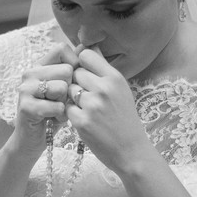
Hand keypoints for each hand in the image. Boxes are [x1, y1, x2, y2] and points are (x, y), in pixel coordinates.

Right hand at [12, 43, 79, 157]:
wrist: (34, 140)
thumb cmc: (54, 112)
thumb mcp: (66, 87)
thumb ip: (74, 67)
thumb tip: (85, 45)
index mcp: (39, 65)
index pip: (62, 49)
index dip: (74, 64)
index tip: (72, 81)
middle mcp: (30, 73)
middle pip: (66, 69)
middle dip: (70, 89)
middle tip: (61, 101)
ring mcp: (26, 89)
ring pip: (62, 87)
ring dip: (65, 104)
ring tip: (57, 111)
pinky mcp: (26, 106)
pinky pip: (56, 106)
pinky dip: (60, 116)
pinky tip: (53, 120)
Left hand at [66, 47, 152, 172]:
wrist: (131, 150)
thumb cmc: (124, 118)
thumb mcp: (120, 89)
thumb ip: (102, 69)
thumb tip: (85, 46)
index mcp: (115, 78)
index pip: (86, 55)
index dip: (81, 63)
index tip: (85, 74)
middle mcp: (104, 88)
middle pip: (75, 73)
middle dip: (77, 83)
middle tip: (87, 96)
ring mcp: (92, 105)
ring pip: (68, 90)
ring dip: (72, 98)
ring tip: (87, 109)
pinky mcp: (82, 121)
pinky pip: (66, 108)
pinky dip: (71, 114)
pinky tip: (84, 120)